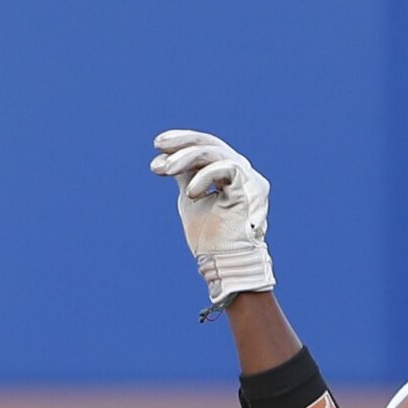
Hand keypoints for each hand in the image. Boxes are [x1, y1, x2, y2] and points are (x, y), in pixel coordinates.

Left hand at [149, 128, 275, 305]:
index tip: (158, 145)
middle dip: (182, 143)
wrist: (225, 264)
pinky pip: (226, 169)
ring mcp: (248, 179)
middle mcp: (241, 172)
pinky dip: (204, 176)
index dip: (183, 142)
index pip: (206, 147)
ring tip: (166, 169)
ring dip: (186, 158)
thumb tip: (169, 159)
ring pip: (215, 153)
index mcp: (229, 173)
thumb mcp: (192, 200)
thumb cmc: (211, 238)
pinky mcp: (250, 189)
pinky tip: (191, 192)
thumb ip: (186, 178)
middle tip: (158, 144)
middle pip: (210, 144)